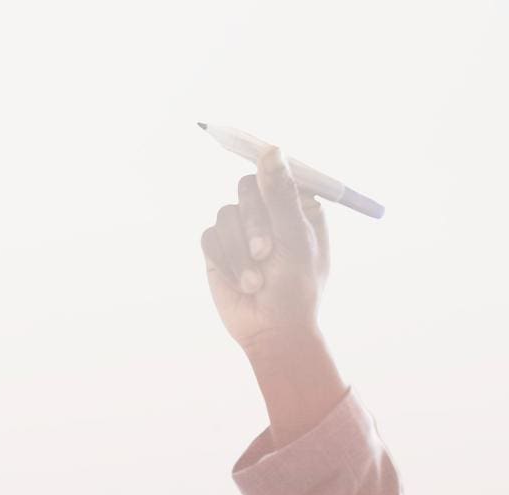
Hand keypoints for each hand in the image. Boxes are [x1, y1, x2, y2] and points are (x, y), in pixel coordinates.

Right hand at [200, 146, 329, 359]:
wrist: (273, 331)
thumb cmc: (296, 289)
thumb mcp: (295, 239)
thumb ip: (281, 195)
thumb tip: (271, 148)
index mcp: (298, 207)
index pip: (279, 172)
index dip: (269, 173)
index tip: (264, 180)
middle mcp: (269, 212)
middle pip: (248, 187)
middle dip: (254, 223)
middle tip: (265, 253)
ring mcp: (242, 228)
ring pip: (227, 213)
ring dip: (240, 252)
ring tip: (256, 282)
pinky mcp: (219, 247)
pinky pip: (210, 237)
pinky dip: (225, 260)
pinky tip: (241, 283)